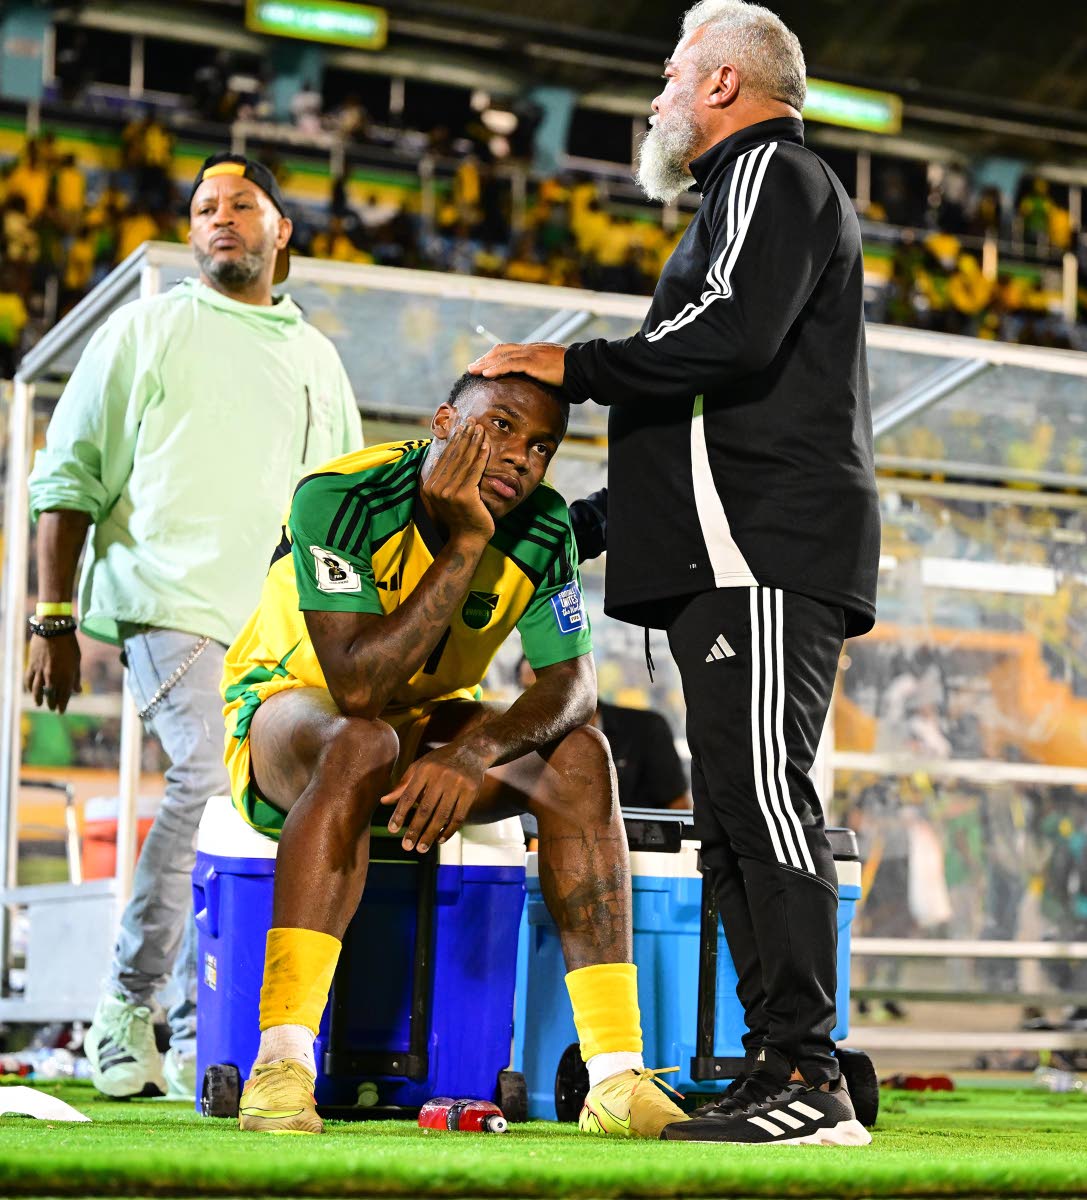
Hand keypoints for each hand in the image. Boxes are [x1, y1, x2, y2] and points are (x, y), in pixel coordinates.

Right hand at [25, 633, 80, 712]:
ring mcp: (40, 672)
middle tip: (52, 708)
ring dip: (38, 699)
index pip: (64, 696)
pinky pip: (28, 680)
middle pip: (50, 695)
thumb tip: (78, 691)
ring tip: (39, 704)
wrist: (53, 630)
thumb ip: (76, 677)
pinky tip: (29, 691)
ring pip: (37, 691)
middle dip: (51, 703)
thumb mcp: (77, 661)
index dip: (62, 705)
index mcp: (66, 676)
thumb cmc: (69, 645)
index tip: (61, 711)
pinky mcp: (31, 665)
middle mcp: (52, 676)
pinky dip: (28, 687)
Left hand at [381, 742, 488, 853]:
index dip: (400, 814)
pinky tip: (440, 839)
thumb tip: (384, 802)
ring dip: (430, 834)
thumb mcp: (420, 767)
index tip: (392, 830)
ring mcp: (458, 784)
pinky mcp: (471, 792)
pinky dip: (449, 830)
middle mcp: (441, 776)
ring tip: (421, 848)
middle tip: (406, 846)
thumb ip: (403, 785)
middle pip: (425, 808)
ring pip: (442, 815)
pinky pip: (459, 816)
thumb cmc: (440, 761)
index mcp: (425, 769)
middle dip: (415, 829)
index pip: (409, 795)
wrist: (472, 751)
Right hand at [422, 421, 493, 543]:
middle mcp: (436, 487)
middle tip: (472, 421)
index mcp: (430, 486)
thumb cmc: (462, 518)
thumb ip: (445, 479)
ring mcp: (448, 492)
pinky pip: (474, 471)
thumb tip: (441, 457)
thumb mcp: (449, 495)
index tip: (462, 426)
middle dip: (464, 437)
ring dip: (473, 442)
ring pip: (464, 461)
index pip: (445, 458)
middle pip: (454, 456)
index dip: (455, 440)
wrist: (466, 540)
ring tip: (480, 429)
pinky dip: (481, 457)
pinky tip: (486, 445)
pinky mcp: (463, 495)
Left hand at [467, 342, 565, 385]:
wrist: (583, 368)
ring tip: (473, 371)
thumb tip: (539, 388)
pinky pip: (510, 364)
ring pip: (502, 356)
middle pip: (501, 351)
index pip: (509, 350)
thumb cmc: (572, 373)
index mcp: (534, 350)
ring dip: (485, 364)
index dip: (494, 357)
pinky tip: (486, 374)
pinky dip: (496, 368)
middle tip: (472, 368)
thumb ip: (543, 376)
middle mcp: (530, 349)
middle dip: (485, 359)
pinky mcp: (533, 362)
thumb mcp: (553, 373)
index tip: (483, 365)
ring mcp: (531, 354)